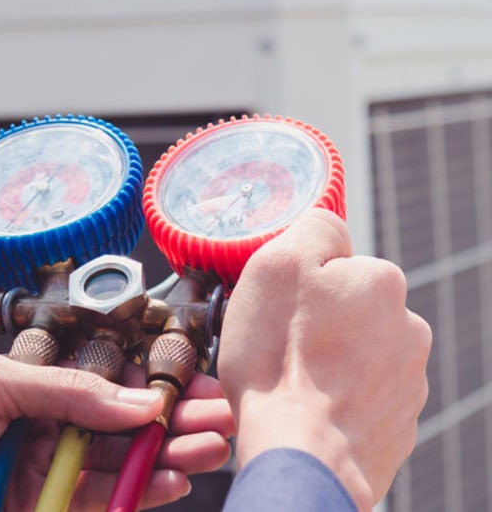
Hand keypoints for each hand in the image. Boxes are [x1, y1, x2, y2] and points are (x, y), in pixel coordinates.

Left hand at [0, 353, 232, 510]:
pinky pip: (101, 503)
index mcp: (34, 389)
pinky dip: (139, 493)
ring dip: (168, 455)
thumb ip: (65, 389)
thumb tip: (132, 398)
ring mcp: (47, 474)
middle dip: (172, 419)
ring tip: (207, 444)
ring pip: (121, 465)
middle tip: (214, 415)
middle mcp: (47, 430)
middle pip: (123, 425)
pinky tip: (171, 478)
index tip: (192, 382)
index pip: (107, 383)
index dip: (152, 383)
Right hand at [217, 209, 430, 510]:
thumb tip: (329, 228)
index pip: (335, 263)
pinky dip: (338, 396)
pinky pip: (361, 394)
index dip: (298, 284)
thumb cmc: (280, 363)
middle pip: (348, 308)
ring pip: (356, 352)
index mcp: (381, 282)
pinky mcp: (398, 421)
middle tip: (280, 347)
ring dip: (329, 359)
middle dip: (317, 322)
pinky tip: (311, 407)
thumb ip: (311, 229)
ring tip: (294, 382)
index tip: (278, 310)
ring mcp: (408, 378)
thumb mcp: (276, 267)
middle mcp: (408, 325)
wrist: (303, 456)